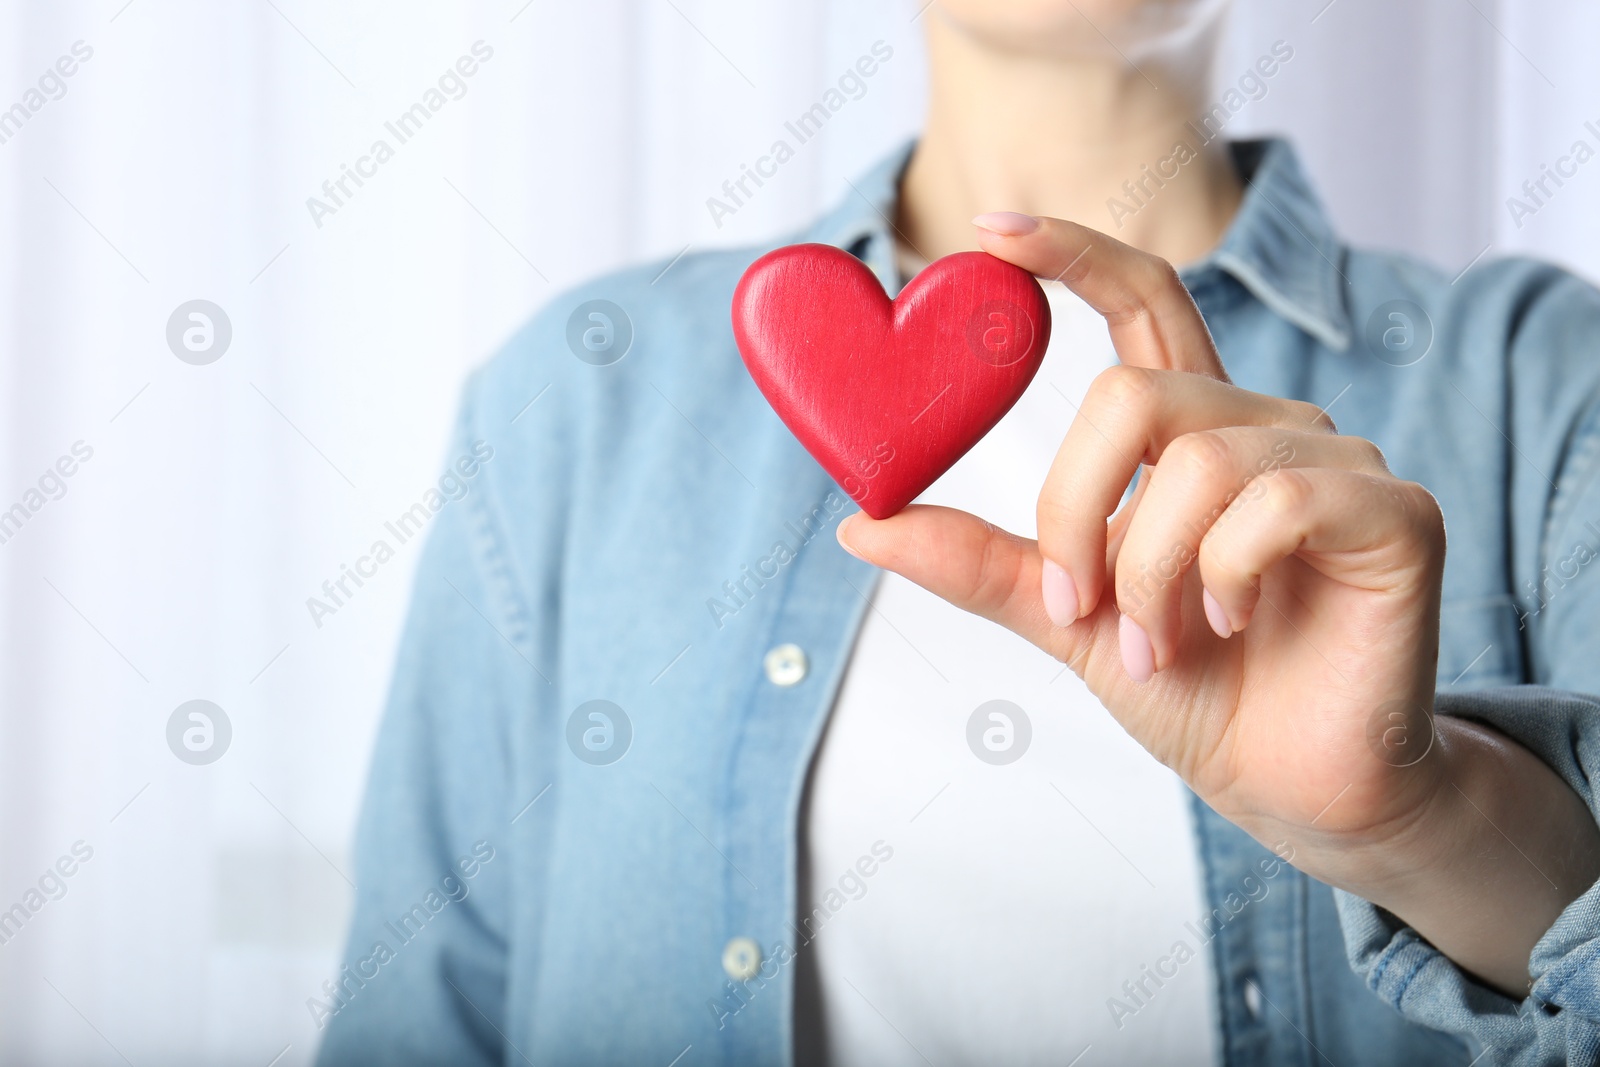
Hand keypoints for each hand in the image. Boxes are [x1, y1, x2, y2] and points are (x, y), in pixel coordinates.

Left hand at [836, 212, 1599, 993]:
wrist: (1287, 784)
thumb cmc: (1193, 690)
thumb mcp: (1065, 619)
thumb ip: (981, 563)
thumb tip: (861, 523)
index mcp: (1189, 433)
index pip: (1143, 300)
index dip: (1073, 253)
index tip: (988, 231)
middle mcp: (1262, 426)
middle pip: (1130, 394)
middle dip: (1074, 514)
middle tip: (1079, 607)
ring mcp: (1336, 462)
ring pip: (1196, 460)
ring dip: (1149, 576)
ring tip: (1163, 646)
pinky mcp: (1395, 513)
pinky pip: (1278, 502)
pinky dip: (1222, 578)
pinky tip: (1229, 627)